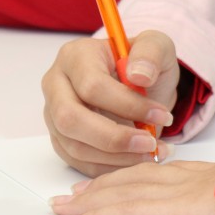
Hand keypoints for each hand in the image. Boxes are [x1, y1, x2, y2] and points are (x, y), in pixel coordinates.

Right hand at [42, 30, 180, 175]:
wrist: (139, 83)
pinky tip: (136, 160)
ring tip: (150, 153)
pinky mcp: (60, 139)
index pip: (92, 86)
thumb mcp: (157, 46)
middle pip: (71, 120)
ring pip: (74, 146)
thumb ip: (151, 53)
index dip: (127, 105)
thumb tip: (139, 76)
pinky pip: (78, 162)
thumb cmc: (143, 63)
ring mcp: (54, 114)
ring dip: (116, 157)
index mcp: (76, 56)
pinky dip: (110, 167)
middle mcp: (56, 84)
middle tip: (150, 143)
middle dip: (114, 138)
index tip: (161, 116)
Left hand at [50, 159, 214, 214]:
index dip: (121, 177)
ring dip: (84, 203)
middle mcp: (175, 177)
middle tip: (69, 197)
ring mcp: (166, 192)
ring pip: (115, 194)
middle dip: (95, 189)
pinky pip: (116, 214)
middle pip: (126, 180)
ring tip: (61, 211)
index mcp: (194, 174)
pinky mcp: (161, 209)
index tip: (102, 184)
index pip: (148, 174)